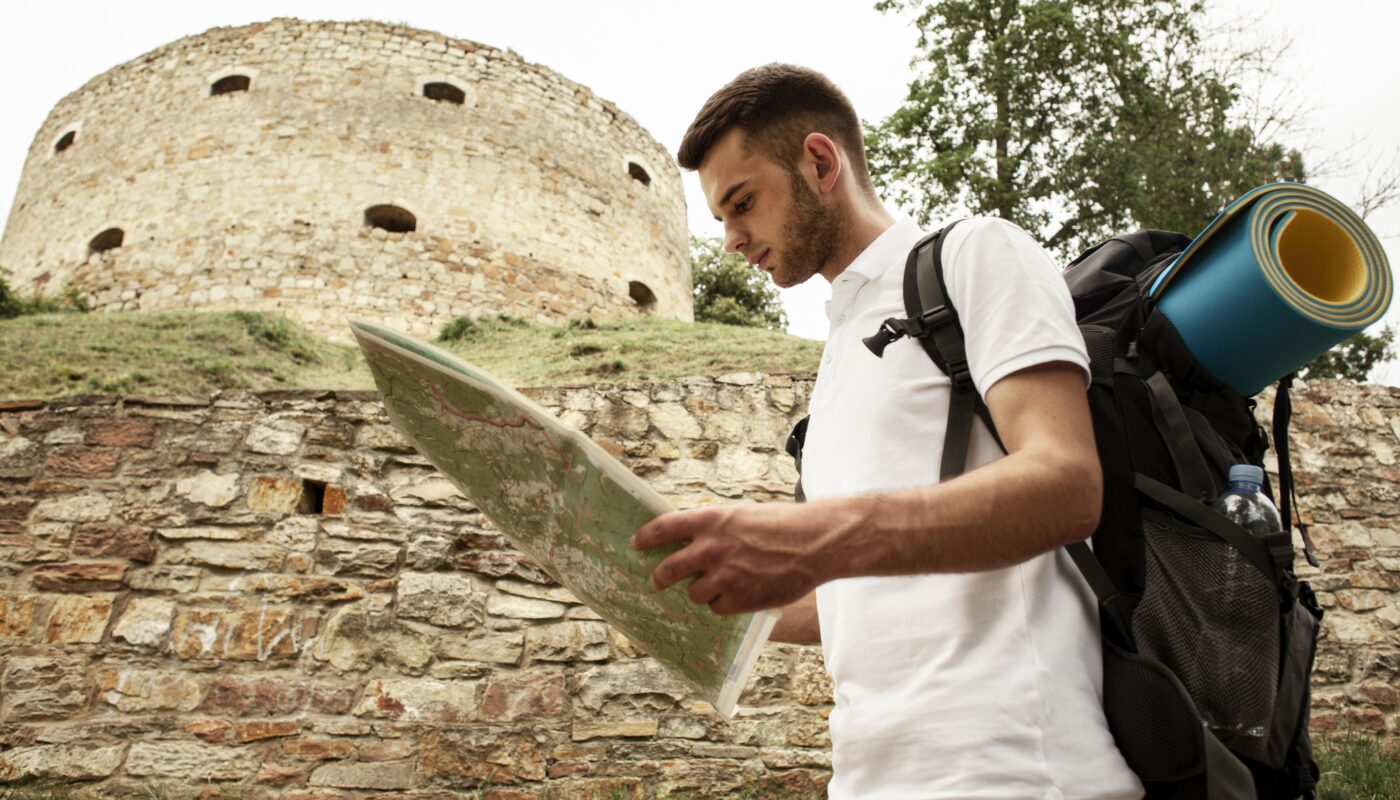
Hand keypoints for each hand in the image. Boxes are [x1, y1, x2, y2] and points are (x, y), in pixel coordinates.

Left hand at [630, 502, 840, 615]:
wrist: (815, 542)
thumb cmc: (782, 524)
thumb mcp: (742, 515)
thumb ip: (715, 529)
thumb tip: (691, 542)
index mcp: (710, 520)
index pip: (662, 528)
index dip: (645, 537)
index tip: (636, 543)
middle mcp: (711, 548)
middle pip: (667, 569)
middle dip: (659, 577)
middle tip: (657, 580)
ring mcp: (724, 576)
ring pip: (694, 593)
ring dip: (700, 590)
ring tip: (718, 584)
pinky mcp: (739, 598)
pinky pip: (718, 608)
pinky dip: (723, 603)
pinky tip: (738, 594)